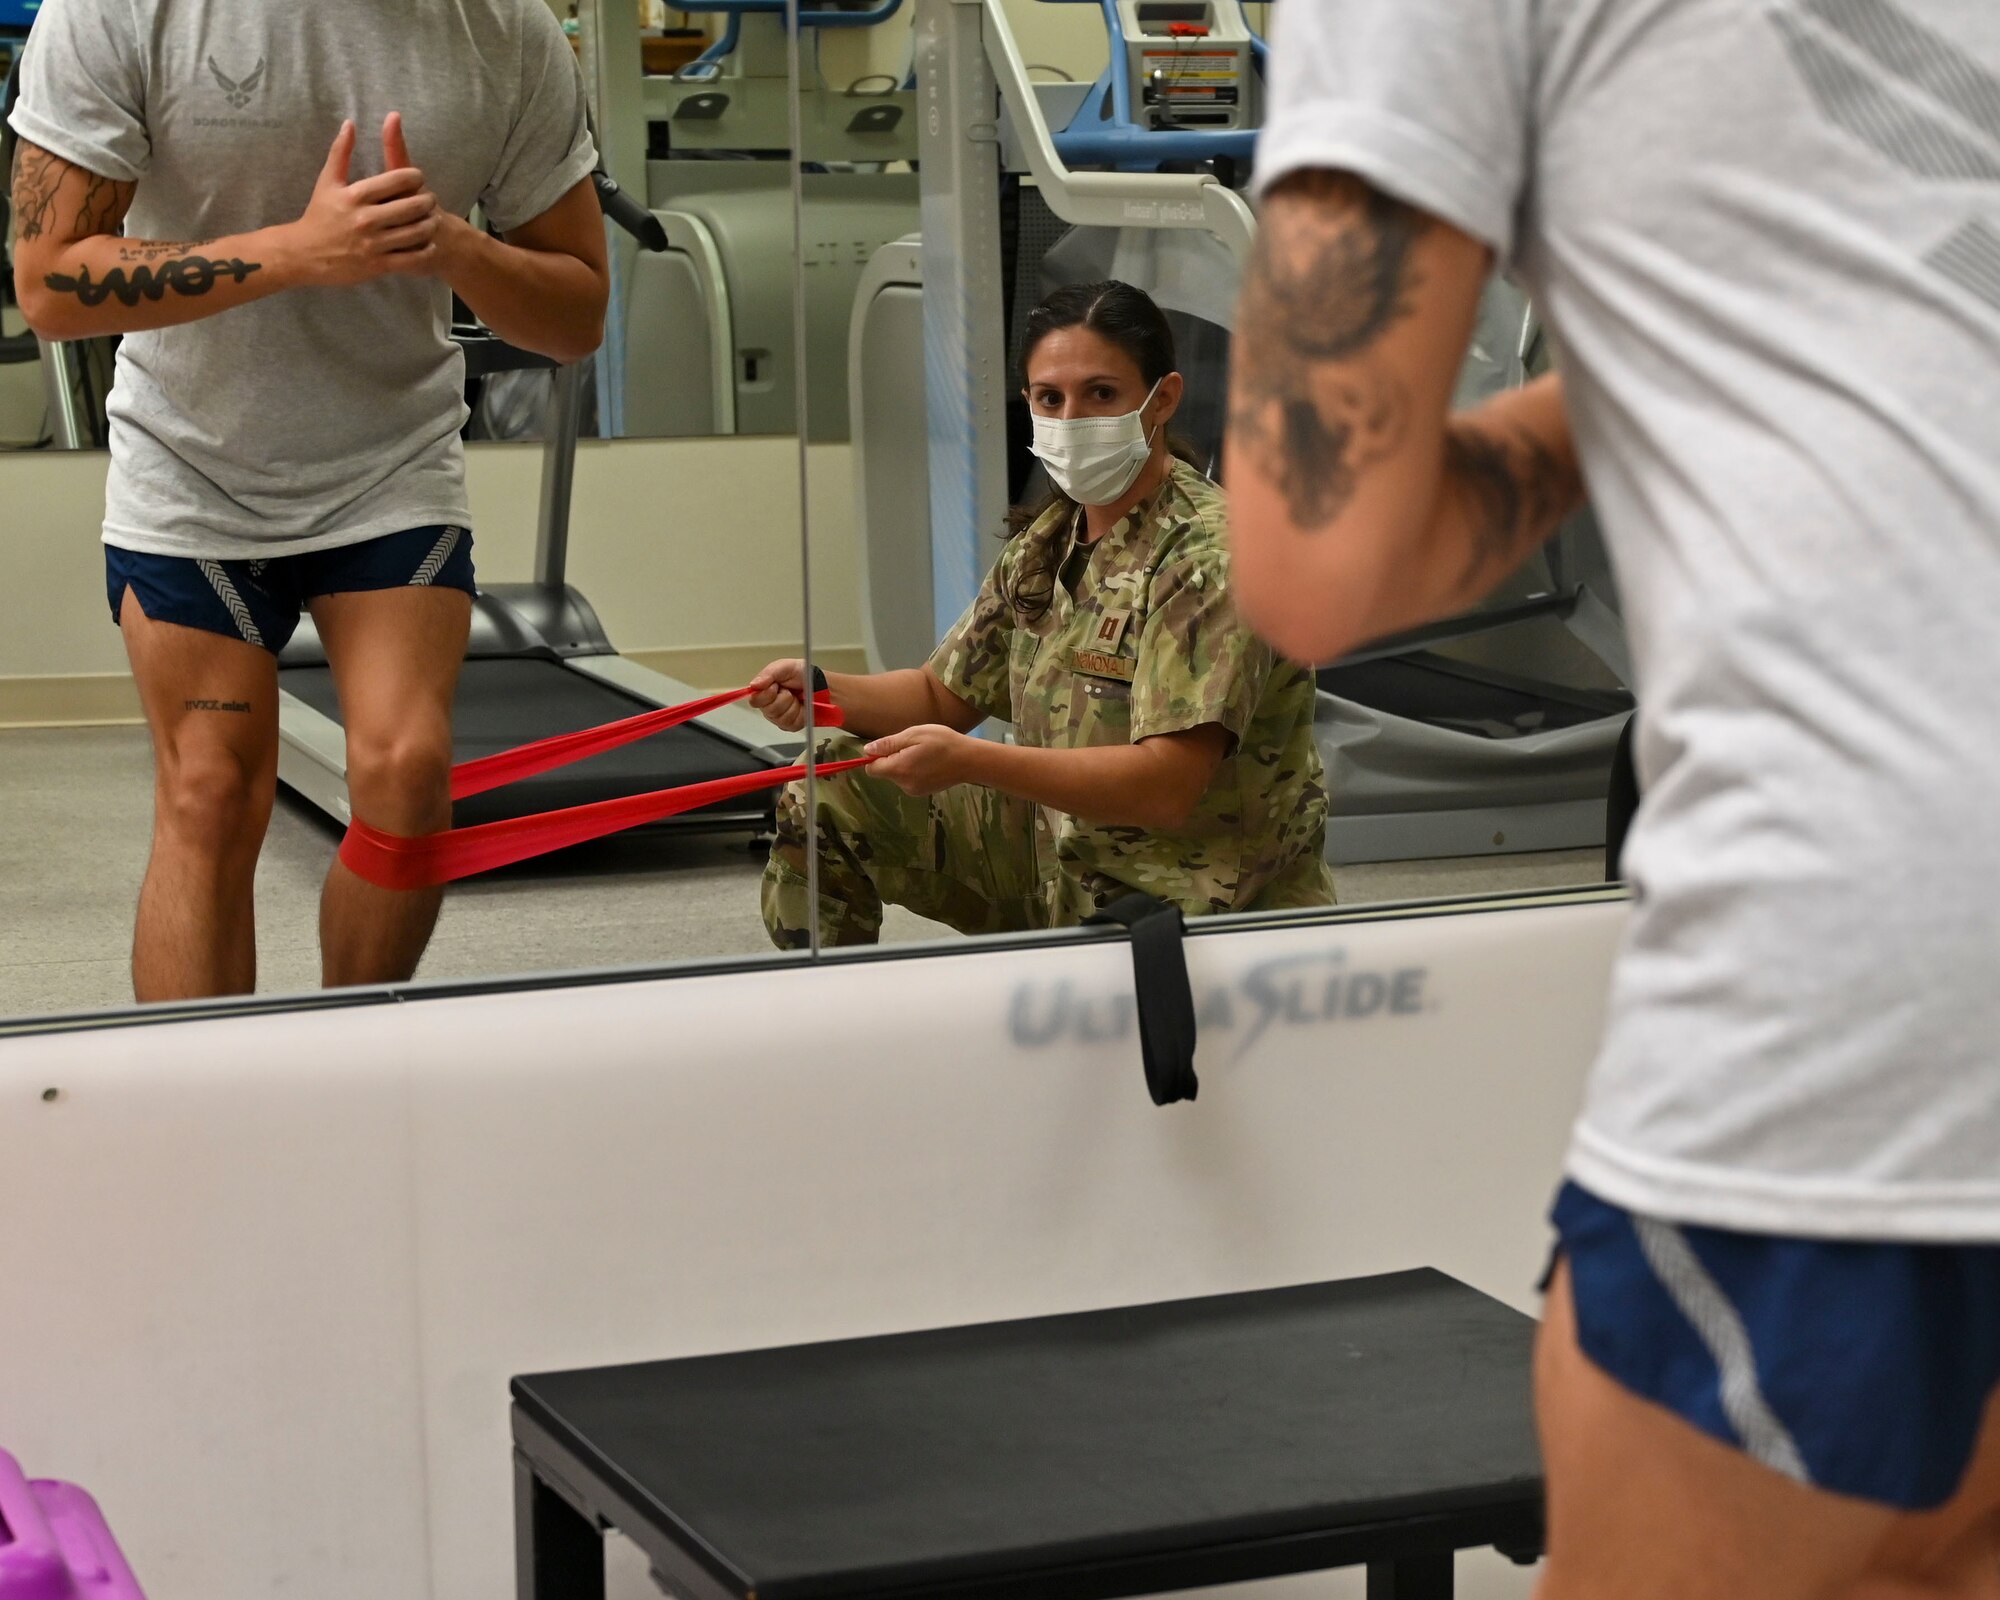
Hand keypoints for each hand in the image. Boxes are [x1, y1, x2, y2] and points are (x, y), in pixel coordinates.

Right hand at [290, 115, 439, 287]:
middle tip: (431, 198)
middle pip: (411, 206)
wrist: (304, 254)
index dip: (415, 177)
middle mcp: (366, 219)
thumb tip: (350, 123)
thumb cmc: (318, 215)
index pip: (397, 179)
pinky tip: (428, 243)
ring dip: (429, 224)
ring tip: (432, 219)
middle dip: (427, 200)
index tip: (419, 177)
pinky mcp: (378, 265)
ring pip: (415, 232)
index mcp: (355, 195)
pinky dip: (424, 251)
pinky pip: (410, 258)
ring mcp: (373, 243)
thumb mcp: (327, 181)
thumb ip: (340, 152)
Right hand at [749, 659, 812, 731]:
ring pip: (781, 718)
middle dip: (782, 698)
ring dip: (792, 705)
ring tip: (796, 697)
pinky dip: (799, 713)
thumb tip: (754, 685)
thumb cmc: (802, 674)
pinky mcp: (791, 725)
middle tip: (789, 691)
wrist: (820, 684)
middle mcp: (770, 706)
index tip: (776, 686)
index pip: (755, 701)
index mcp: (764, 692)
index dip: (766, 695)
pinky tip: (801, 707)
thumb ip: (768, 674)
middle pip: (768, 710)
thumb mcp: (785, 667)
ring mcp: (780, 717)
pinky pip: (791, 723)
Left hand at [864, 725, 969, 796]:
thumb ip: (888, 744)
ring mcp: (914, 791)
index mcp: (898, 769)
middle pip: (885, 772)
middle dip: (892, 759)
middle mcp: (903, 784)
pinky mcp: (923, 792)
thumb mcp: (914, 735)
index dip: (875, 757)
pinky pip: (909, 780)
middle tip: (912, 746)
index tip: (889, 746)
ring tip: (924, 753)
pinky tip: (929, 763)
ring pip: (898, 776)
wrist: (970, 760)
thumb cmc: (942, 742)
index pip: (871, 769)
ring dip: (904, 764)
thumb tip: (866, 751)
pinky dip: (914, 771)